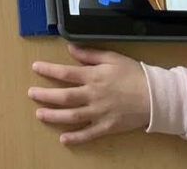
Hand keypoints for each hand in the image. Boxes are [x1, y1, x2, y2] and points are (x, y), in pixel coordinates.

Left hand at [29, 45, 150, 145]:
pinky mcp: (108, 127)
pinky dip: (76, 138)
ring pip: (72, 116)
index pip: (65, 73)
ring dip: (54, 116)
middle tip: (31, 94)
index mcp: (93, 77)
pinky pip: (89, 134)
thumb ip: (89, 54)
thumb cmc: (134, 74)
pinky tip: (64, 139)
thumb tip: (70, 48)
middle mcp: (93, 96)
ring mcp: (99, 113)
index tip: (35, 67)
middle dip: (45, 95)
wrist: (155, 97)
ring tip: (39, 114)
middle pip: (64, 96)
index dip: (48, 70)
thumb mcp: (111, 58)